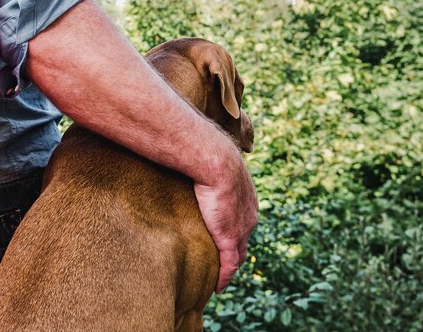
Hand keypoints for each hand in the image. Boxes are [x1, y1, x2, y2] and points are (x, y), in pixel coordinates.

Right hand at [193, 146, 257, 292]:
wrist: (215, 160)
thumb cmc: (209, 155)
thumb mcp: (213, 163)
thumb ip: (207, 168)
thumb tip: (192, 159)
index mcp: (247, 198)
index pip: (243, 221)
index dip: (236, 232)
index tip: (226, 238)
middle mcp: (249, 216)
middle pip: (244, 241)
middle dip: (236, 252)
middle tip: (224, 262)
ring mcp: (241, 228)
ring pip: (238, 255)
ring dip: (230, 267)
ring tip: (220, 277)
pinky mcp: (230, 238)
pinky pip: (230, 264)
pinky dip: (225, 277)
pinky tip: (219, 287)